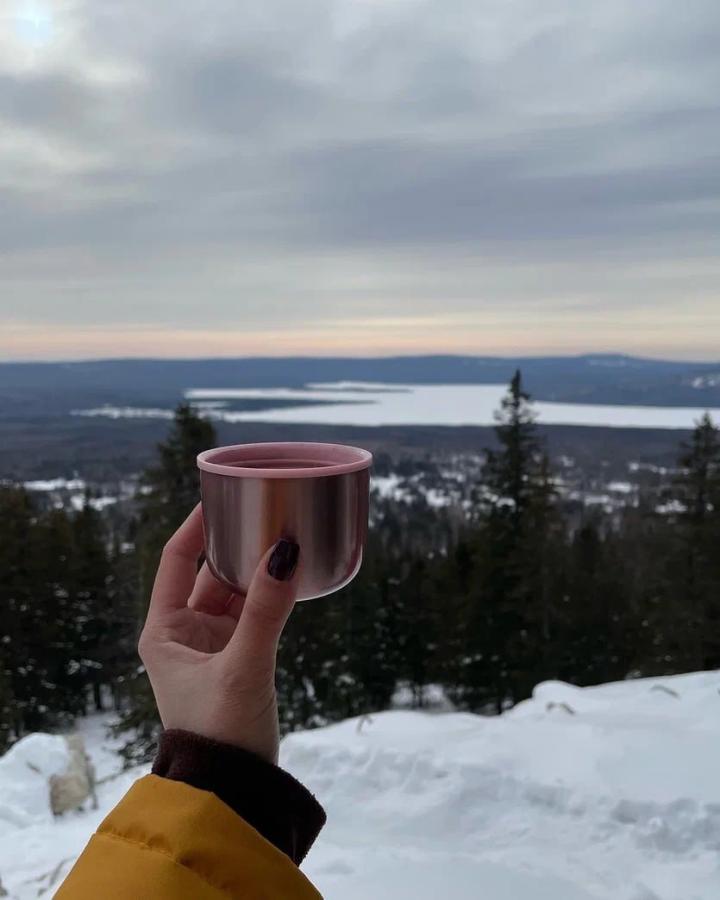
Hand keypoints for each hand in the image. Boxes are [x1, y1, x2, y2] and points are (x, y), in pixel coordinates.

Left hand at [138, 504, 299, 762]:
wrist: (232, 789)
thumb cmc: (221, 731)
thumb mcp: (245, 665)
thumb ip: (267, 610)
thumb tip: (286, 552)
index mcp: (165, 629)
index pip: (177, 560)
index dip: (196, 525)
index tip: (221, 495)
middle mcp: (184, 632)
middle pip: (209, 571)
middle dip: (236, 544)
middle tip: (266, 511)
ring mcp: (212, 645)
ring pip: (234, 592)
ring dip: (256, 568)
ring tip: (283, 534)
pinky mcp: (237, 658)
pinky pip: (252, 613)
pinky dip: (269, 594)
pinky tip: (289, 575)